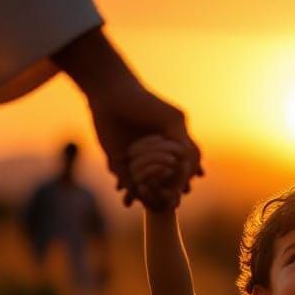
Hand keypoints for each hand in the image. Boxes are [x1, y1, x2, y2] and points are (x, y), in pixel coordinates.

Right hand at [53, 28, 202, 205]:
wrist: (105, 94)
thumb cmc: (108, 121)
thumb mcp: (119, 156)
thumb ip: (128, 176)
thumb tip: (135, 198)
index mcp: (160, 142)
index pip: (172, 168)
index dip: (171, 184)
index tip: (169, 200)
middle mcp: (172, 134)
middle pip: (186, 162)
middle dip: (183, 182)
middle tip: (179, 199)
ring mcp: (177, 125)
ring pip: (189, 155)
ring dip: (184, 175)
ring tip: (180, 192)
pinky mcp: (176, 118)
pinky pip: (183, 145)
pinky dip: (180, 162)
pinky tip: (174, 177)